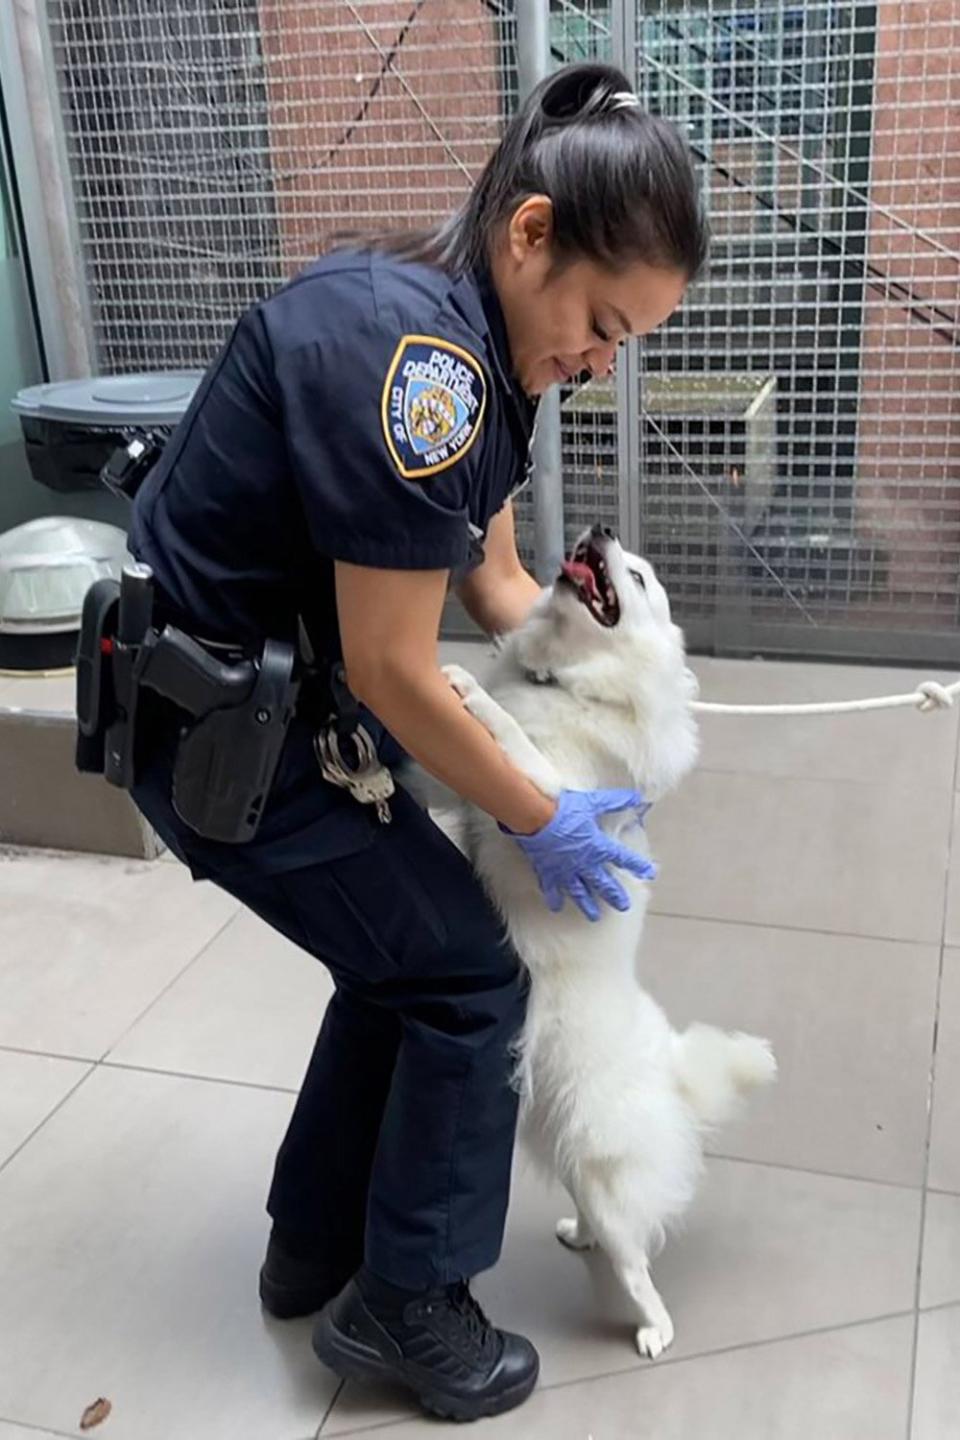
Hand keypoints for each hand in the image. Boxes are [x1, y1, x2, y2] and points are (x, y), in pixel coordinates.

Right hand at [506, 788, 655, 921]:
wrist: (535, 817)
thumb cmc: (565, 809)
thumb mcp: (593, 802)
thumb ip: (615, 801)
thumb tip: (637, 797)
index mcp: (598, 847)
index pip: (623, 858)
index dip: (637, 865)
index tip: (649, 874)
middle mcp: (584, 864)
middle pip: (603, 883)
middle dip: (614, 895)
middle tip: (623, 907)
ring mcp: (565, 871)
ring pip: (580, 892)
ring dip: (588, 905)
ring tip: (594, 917)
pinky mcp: (548, 872)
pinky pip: (551, 889)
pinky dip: (554, 899)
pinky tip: (556, 908)